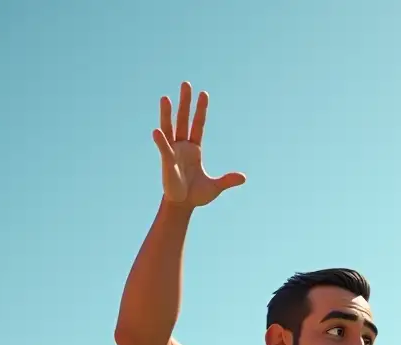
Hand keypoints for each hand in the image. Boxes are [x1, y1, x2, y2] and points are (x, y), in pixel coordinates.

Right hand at [152, 82, 245, 207]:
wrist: (183, 206)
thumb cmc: (197, 195)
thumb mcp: (216, 187)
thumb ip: (227, 180)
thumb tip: (243, 178)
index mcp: (194, 149)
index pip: (198, 125)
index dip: (201, 110)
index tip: (204, 94)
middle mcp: (182, 146)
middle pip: (184, 120)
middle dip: (186, 103)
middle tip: (186, 84)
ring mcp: (173, 152)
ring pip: (170, 128)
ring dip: (167, 114)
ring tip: (165, 97)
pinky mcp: (166, 162)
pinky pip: (163, 149)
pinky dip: (161, 141)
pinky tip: (157, 131)